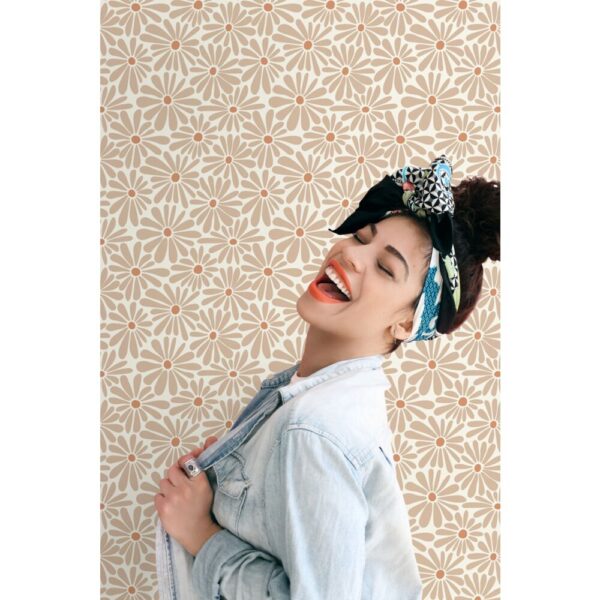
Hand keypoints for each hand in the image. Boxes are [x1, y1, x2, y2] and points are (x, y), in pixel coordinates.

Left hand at [154, 436, 222, 555]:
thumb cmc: (203, 508)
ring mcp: (173, 498)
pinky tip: (171, 504)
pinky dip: (163, 498)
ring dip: (169, 487)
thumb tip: (210, 439)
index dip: (186, 459)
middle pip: (172, 470)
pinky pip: (158, 495)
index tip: (187, 463)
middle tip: (180, 483)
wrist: (198, 533)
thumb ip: (204, 466)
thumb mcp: (207, 487)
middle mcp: (186, 488)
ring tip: (176, 495)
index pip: (187, 460)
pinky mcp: (163, 509)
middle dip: (175, 475)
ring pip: (164, 483)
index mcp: (200, 482)